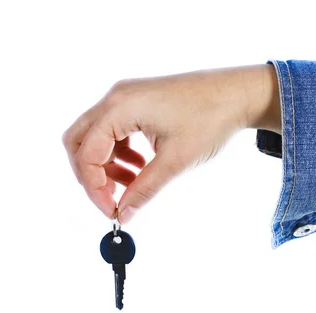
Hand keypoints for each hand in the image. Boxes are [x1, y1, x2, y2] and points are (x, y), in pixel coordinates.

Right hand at [62, 64, 278, 223]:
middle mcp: (116, 99)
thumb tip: (124, 214)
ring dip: (106, 167)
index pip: (86, 154)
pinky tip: (139, 169)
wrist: (236, 94)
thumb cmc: (210, 119)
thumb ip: (144, 189)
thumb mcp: (175, 162)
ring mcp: (125, 99)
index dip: (94, 188)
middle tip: (111, 200)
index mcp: (120, 108)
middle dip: (91, 176)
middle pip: (79, 143)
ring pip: (95, 139)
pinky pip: (113, 133)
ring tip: (131, 186)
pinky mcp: (136, 104)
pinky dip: (119, 155)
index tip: (112, 211)